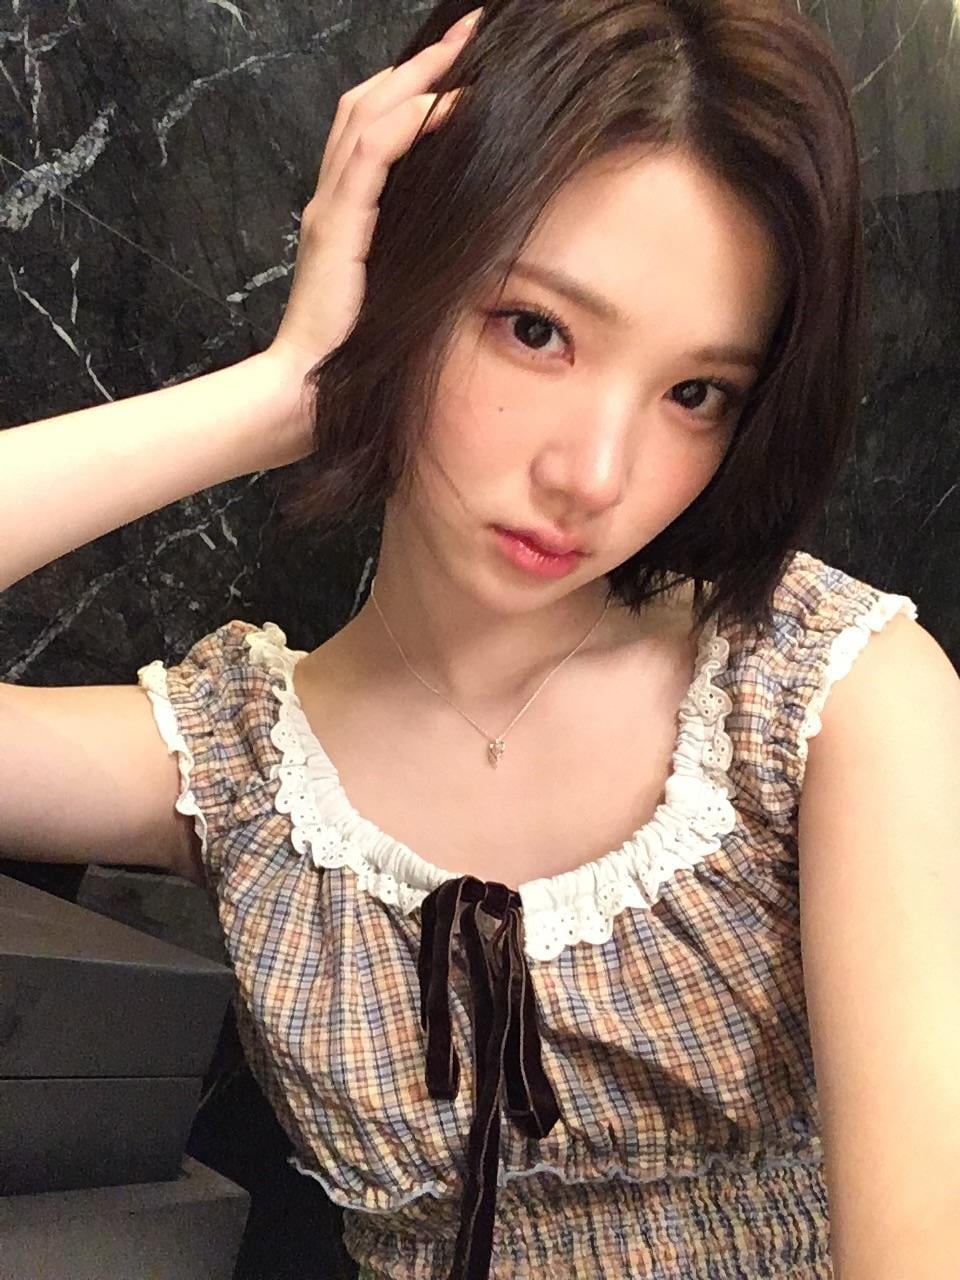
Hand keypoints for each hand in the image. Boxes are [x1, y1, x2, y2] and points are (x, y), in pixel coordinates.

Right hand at [268, 8, 481, 375]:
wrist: (307, 388)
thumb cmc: (350, 355)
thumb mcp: (391, 291)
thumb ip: (410, 256)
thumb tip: (463, 241)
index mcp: (342, 211)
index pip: (371, 126)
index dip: (412, 87)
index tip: (460, 64)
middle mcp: (330, 198)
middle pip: (367, 103)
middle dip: (421, 62)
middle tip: (470, 30)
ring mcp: (329, 208)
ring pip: (367, 113)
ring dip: (420, 74)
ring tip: (465, 47)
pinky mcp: (338, 226)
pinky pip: (373, 155)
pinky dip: (411, 122)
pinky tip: (449, 102)